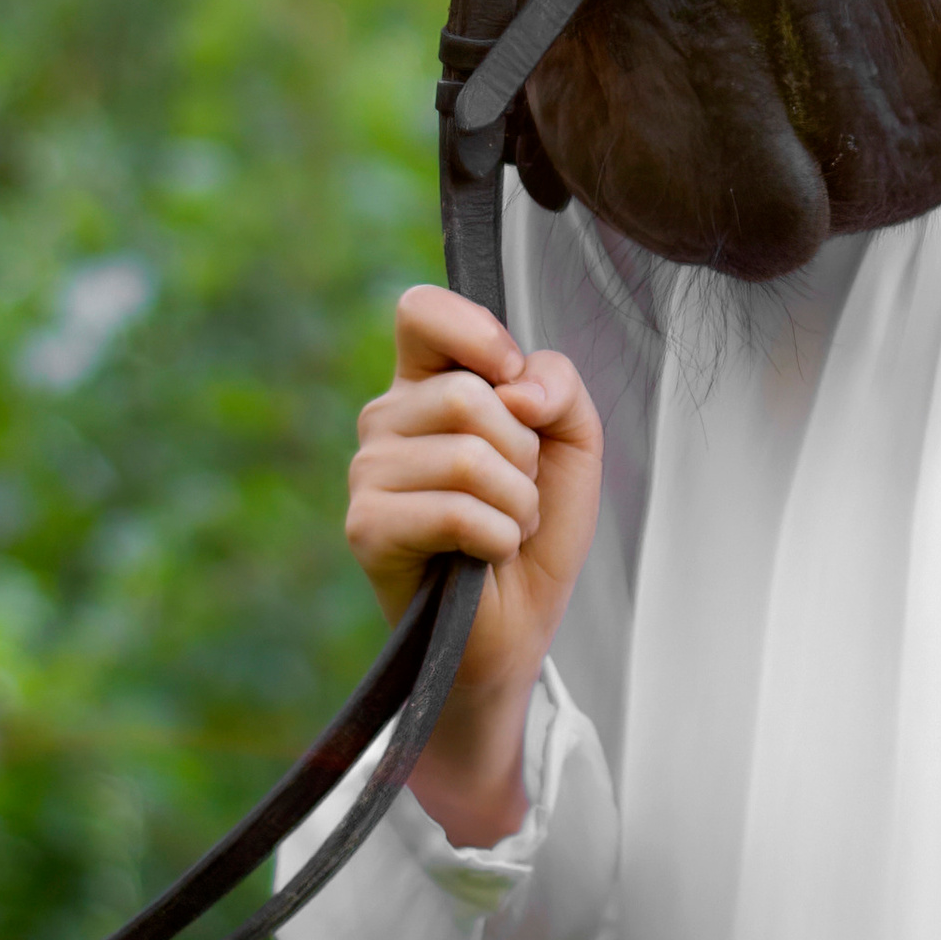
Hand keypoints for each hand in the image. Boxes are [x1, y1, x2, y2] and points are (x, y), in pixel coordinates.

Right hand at [345, 284, 602, 847]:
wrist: (517, 629)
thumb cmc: (536, 530)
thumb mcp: (572, 440)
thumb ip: (559, 383)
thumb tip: (517, 386)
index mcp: (426, 383)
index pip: (420, 310)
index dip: (477, 335)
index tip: (511, 379)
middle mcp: (386, 420)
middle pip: (466, 393)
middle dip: (522, 451)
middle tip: (518, 492)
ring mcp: (368, 474)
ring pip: (466, 453)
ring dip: (516, 501)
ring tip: (505, 527)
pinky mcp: (367, 528)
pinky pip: (455, 509)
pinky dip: (497, 535)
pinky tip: (487, 555)